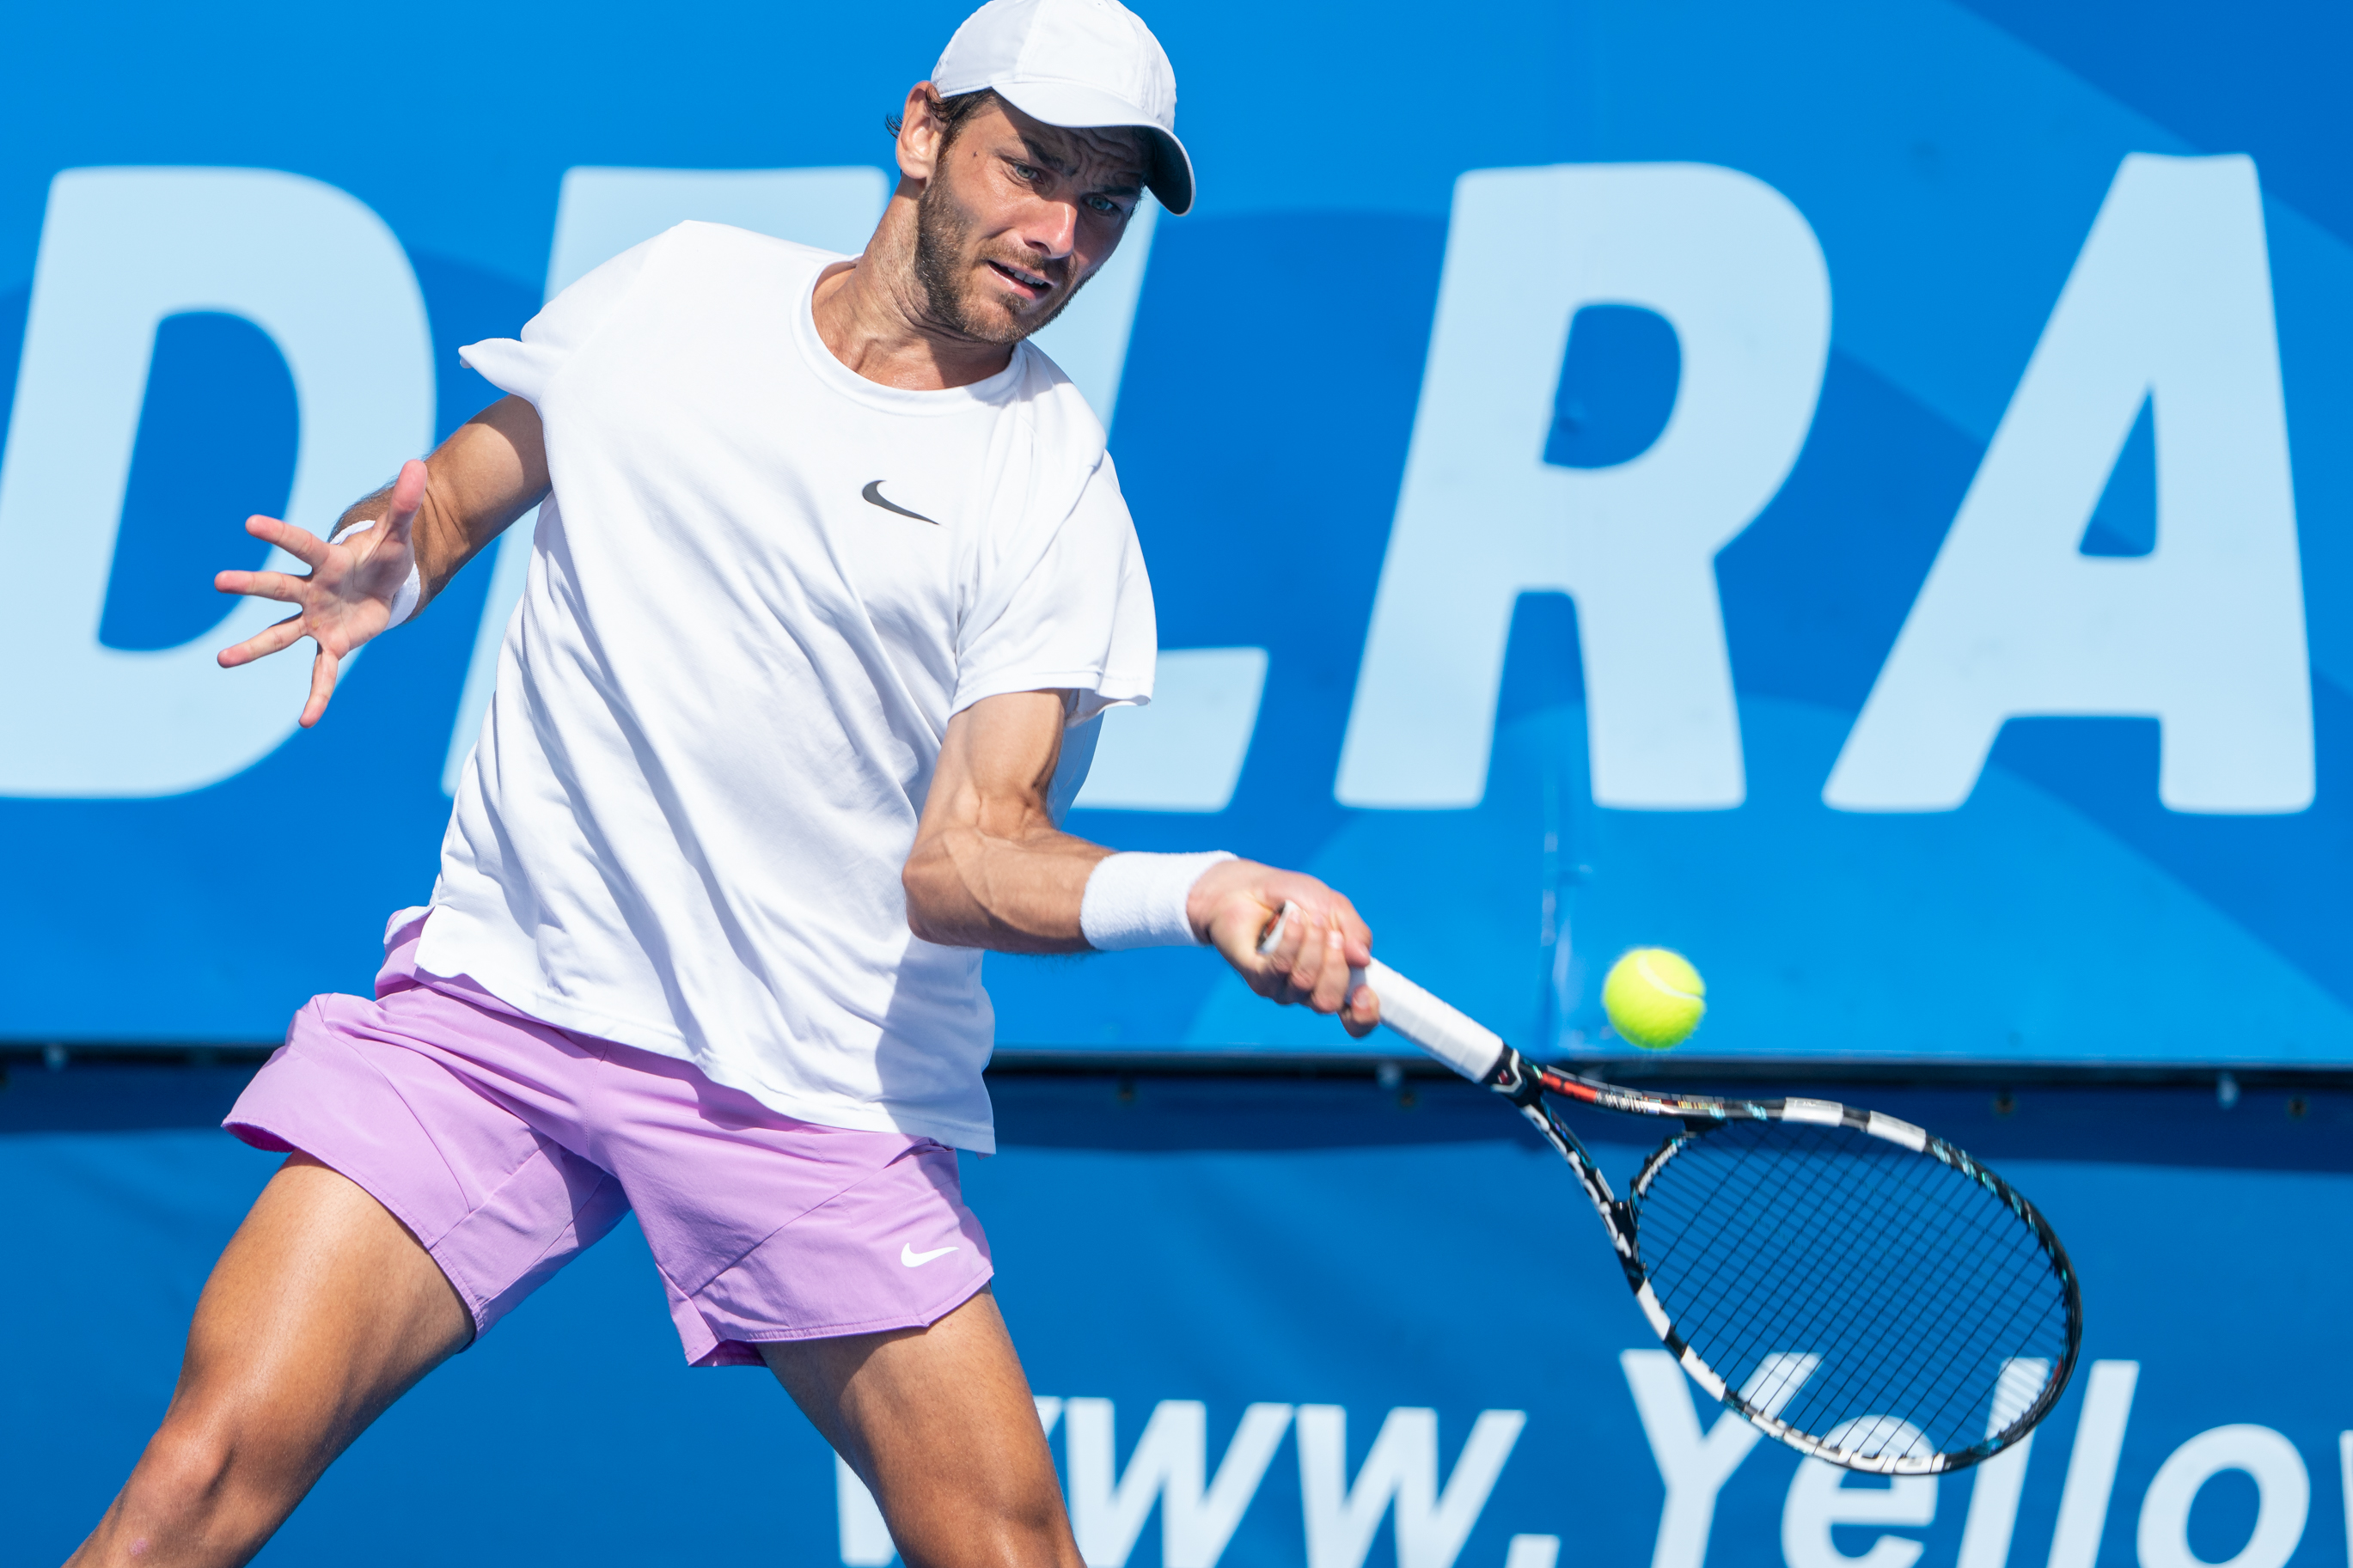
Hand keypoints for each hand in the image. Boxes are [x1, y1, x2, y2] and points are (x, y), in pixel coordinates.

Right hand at [215, 459, 426, 727]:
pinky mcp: (331, 643)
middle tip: (218, 581)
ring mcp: (317, 619)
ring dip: (254, 648)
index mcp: (328, 561)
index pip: (301, 545)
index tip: (249, 523)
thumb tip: (419, 465)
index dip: (280, 534)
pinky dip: (317, 696)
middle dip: (251, 584)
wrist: (386, 587)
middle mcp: (313, 590)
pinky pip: (322, 673)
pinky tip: (307, 721)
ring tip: (222, 660)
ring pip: (280, 634)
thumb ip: (405, 504)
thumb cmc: (385, 557)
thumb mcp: (398, 534)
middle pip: (278, 588)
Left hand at [1188, 859, 1380, 1036]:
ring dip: (1311, 946)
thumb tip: (1363, 959)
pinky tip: (1292, 919)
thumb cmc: (1294, 899)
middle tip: (1332, 934)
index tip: (1366, 993)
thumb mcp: (1335, 907)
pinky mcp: (1257, 978)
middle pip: (1328, 1002)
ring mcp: (1281, 988)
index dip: (1364, 1015)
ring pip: (1303, 982)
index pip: (1354, 1018)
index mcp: (1334, 979)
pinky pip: (1278, 969)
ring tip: (1309, 917)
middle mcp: (1308, 991)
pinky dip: (1290, 942)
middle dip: (1335, 966)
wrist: (1248, 888)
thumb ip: (1356, 931)